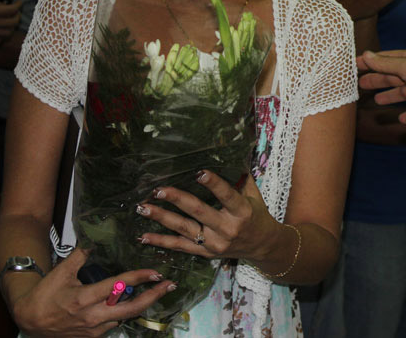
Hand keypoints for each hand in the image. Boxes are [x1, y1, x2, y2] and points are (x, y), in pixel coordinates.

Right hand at [0, 0, 20, 44]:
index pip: (12, 11)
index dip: (18, 5)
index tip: (19, 2)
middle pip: (13, 23)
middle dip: (17, 16)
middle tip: (16, 10)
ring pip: (7, 33)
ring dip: (12, 26)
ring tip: (10, 19)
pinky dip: (3, 35)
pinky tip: (1, 29)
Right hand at [8, 248, 175, 337]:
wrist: (29, 322)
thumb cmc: (44, 296)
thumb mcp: (60, 272)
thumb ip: (79, 256)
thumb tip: (93, 241)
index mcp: (84, 299)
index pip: (117, 287)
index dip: (138, 278)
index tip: (154, 272)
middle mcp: (92, 316)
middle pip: (130, 309)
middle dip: (153, 297)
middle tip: (169, 285)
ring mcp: (94, 329)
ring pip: (125, 317)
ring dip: (143, 304)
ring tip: (158, 291)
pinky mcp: (92, 336)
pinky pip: (114, 323)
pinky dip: (126, 312)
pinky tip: (136, 302)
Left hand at [136, 170, 279, 263]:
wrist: (261, 246)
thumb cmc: (256, 215)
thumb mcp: (254, 195)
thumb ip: (241, 177)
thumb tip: (231, 152)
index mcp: (242, 211)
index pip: (227, 195)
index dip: (214, 184)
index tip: (199, 172)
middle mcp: (227, 228)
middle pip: (199, 212)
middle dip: (177, 199)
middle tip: (159, 189)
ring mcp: (214, 243)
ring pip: (184, 229)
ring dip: (162, 218)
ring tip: (144, 208)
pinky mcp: (205, 253)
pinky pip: (180, 246)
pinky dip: (161, 241)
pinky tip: (144, 236)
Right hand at [358, 49, 405, 122]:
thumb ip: (385, 64)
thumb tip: (365, 54)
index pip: (385, 59)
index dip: (370, 63)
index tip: (354, 66)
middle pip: (393, 76)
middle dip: (377, 80)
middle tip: (360, 85)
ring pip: (405, 92)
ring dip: (391, 96)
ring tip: (376, 100)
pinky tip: (401, 120)